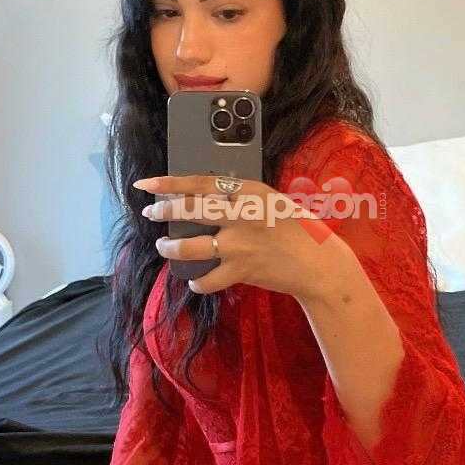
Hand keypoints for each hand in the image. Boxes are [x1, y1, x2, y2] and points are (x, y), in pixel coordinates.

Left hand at [132, 172, 347, 299]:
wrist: (317, 262)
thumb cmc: (297, 228)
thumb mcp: (270, 201)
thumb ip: (241, 198)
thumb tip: (206, 197)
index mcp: (249, 192)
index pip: (200, 183)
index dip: (169, 184)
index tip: (147, 184)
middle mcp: (241, 215)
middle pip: (189, 210)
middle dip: (163, 211)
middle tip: (150, 212)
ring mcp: (239, 244)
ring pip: (189, 246)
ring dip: (170, 248)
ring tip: (164, 246)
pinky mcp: (241, 270)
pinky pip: (207, 279)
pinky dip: (198, 282)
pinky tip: (195, 280)